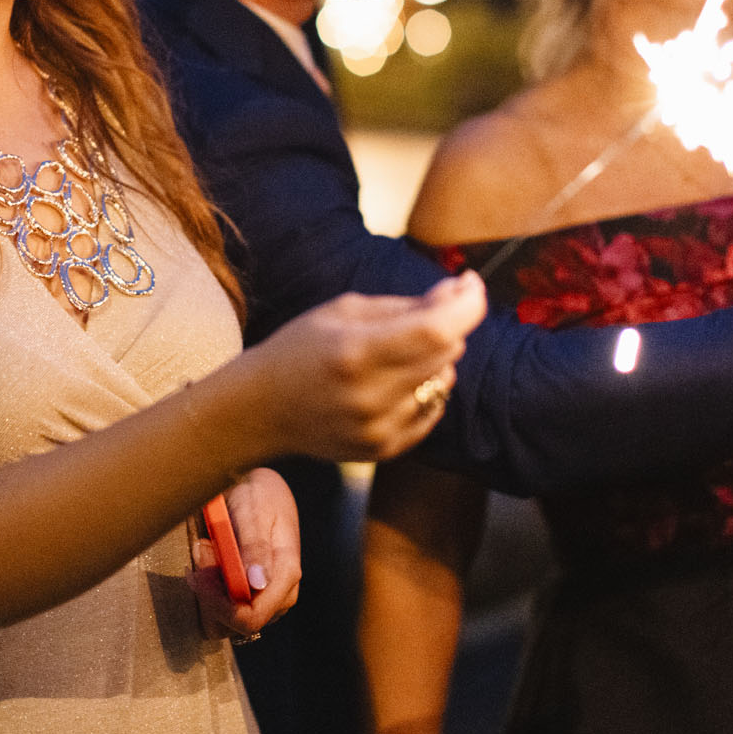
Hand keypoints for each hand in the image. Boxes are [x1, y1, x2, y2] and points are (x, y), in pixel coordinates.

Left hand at [190, 468, 301, 639]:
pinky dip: (210, 589)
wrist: (263, 490)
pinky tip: (210, 560)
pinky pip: (224, 610)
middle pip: (236, 623)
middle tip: (201, 550)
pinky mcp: (252, 596)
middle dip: (210, 593)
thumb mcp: (255, 512)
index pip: (251, 617)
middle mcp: (280, 594)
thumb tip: (258, 583)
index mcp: (286, 574)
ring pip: (227, 620)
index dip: (218, 605)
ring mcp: (267, 598)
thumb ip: (255, 546)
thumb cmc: (260, 496)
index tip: (197, 575)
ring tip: (206, 550)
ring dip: (208, 591)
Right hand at [238, 272, 486, 463]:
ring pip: (444, 381)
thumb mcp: (345, 310)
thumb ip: (406, 304)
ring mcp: (379, 429)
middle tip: (436, 306)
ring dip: (437, 358)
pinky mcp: (385, 449)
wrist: (261, 410)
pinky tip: (398, 380)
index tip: (471, 283)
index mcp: (355, 352)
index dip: (466, 304)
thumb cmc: (301, 348)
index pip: (436, 330)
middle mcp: (370, 396)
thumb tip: (462, 292)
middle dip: (451, 324)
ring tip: (402, 350)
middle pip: (446, 353)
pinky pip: (433, 411)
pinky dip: (427, 389)